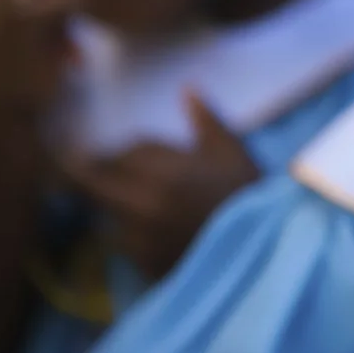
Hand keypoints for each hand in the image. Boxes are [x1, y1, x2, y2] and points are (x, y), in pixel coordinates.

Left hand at [66, 95, 261, 279]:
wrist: (264, 254)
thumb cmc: (250, 198)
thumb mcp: (233, 153)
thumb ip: (206, 121)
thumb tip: (188, 89)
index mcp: (163, 174)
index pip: (122, 152)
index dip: (121, 150)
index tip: (122, 152)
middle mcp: (140, 206)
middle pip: (90, 183)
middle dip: (88, 172)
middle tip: (89, 168)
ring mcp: (136, 238)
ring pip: (104, 211)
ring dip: (110, 203)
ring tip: (134, 202)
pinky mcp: (140, 263)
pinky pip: (121, 240)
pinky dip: (129, 231)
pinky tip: (152, 229)